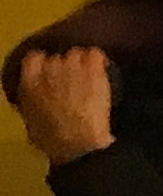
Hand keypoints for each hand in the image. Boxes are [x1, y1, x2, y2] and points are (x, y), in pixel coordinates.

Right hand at [13, 47, 112, 166]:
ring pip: (77, 53)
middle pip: (57, 56)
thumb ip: (31, 101)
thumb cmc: (53, 140)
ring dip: (82, 63)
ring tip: (88, 79)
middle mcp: (49, 71)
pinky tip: (101, 71)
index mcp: (29, 84)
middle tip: (72, 82)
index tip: (49, 72)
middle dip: (65, 67)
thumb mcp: (31, 120)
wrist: (78, 142)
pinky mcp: (93, 70)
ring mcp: (72, 68)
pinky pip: (96, 54)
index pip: (33, 58)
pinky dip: (99, 60)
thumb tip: (35, 97)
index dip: (43, 63)